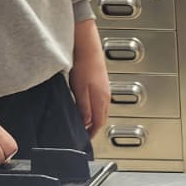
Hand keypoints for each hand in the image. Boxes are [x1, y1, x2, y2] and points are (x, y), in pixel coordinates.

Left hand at [70, 19, 111, 133]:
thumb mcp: (80, 90)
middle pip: (102, 118)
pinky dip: (94, 108)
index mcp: (102, 100)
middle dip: (94, 127)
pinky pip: (99, 101)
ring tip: (84, 121)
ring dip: (94, 117)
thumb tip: (86, 123)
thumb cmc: (83, 65)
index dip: (92, 133)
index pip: (99, 123)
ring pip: (101, 109)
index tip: (85, 139)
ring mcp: (104, 88)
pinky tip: (85, 105)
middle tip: (84, 133)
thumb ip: (84, 108)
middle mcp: (106, 96)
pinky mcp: (101, 82)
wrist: (87, 46)